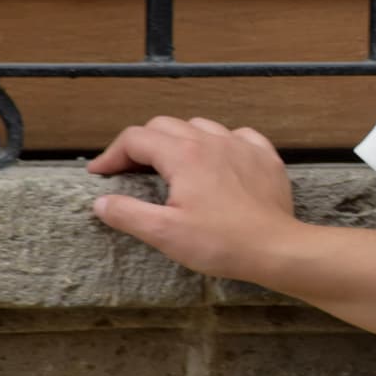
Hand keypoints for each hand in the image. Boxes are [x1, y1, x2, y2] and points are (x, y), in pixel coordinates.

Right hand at [86, 115, 297, 283]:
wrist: (276, 248)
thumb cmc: (221, 243)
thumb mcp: (165, 233)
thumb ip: (128, 213)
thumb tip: (101, 202)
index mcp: (183, 155)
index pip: (135, 139)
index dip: (111, 155)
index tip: (100, 174)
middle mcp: (211, 140)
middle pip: (164, 126)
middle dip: (141, 145)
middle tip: (130, 171)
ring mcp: (242, 145)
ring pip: (200, 126)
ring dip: (179, 140)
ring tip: (171, 165)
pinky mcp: (265, 157)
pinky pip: (237, 135)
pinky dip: (219, 143)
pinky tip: (217, 161)